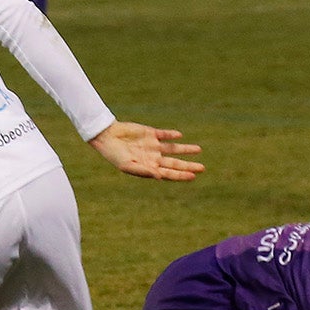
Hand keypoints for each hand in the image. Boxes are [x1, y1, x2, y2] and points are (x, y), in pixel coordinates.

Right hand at [88, 121, 203, 180]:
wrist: (107, 137)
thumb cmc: (115, 155)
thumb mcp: (128, 166)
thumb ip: (144, 171)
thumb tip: (160, 176)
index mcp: (149, 168)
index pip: (169, 173)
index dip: (181, 175)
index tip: (193, 176)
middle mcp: (154, 158)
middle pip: (175, 163)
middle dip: (188, 166)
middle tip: (203, 168)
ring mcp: (153, 145)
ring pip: (174, 148)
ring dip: (186, 149)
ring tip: (199, 150)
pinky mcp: (151, 133)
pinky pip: (164, 134)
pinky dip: (171, 135)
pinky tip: (179, 135)